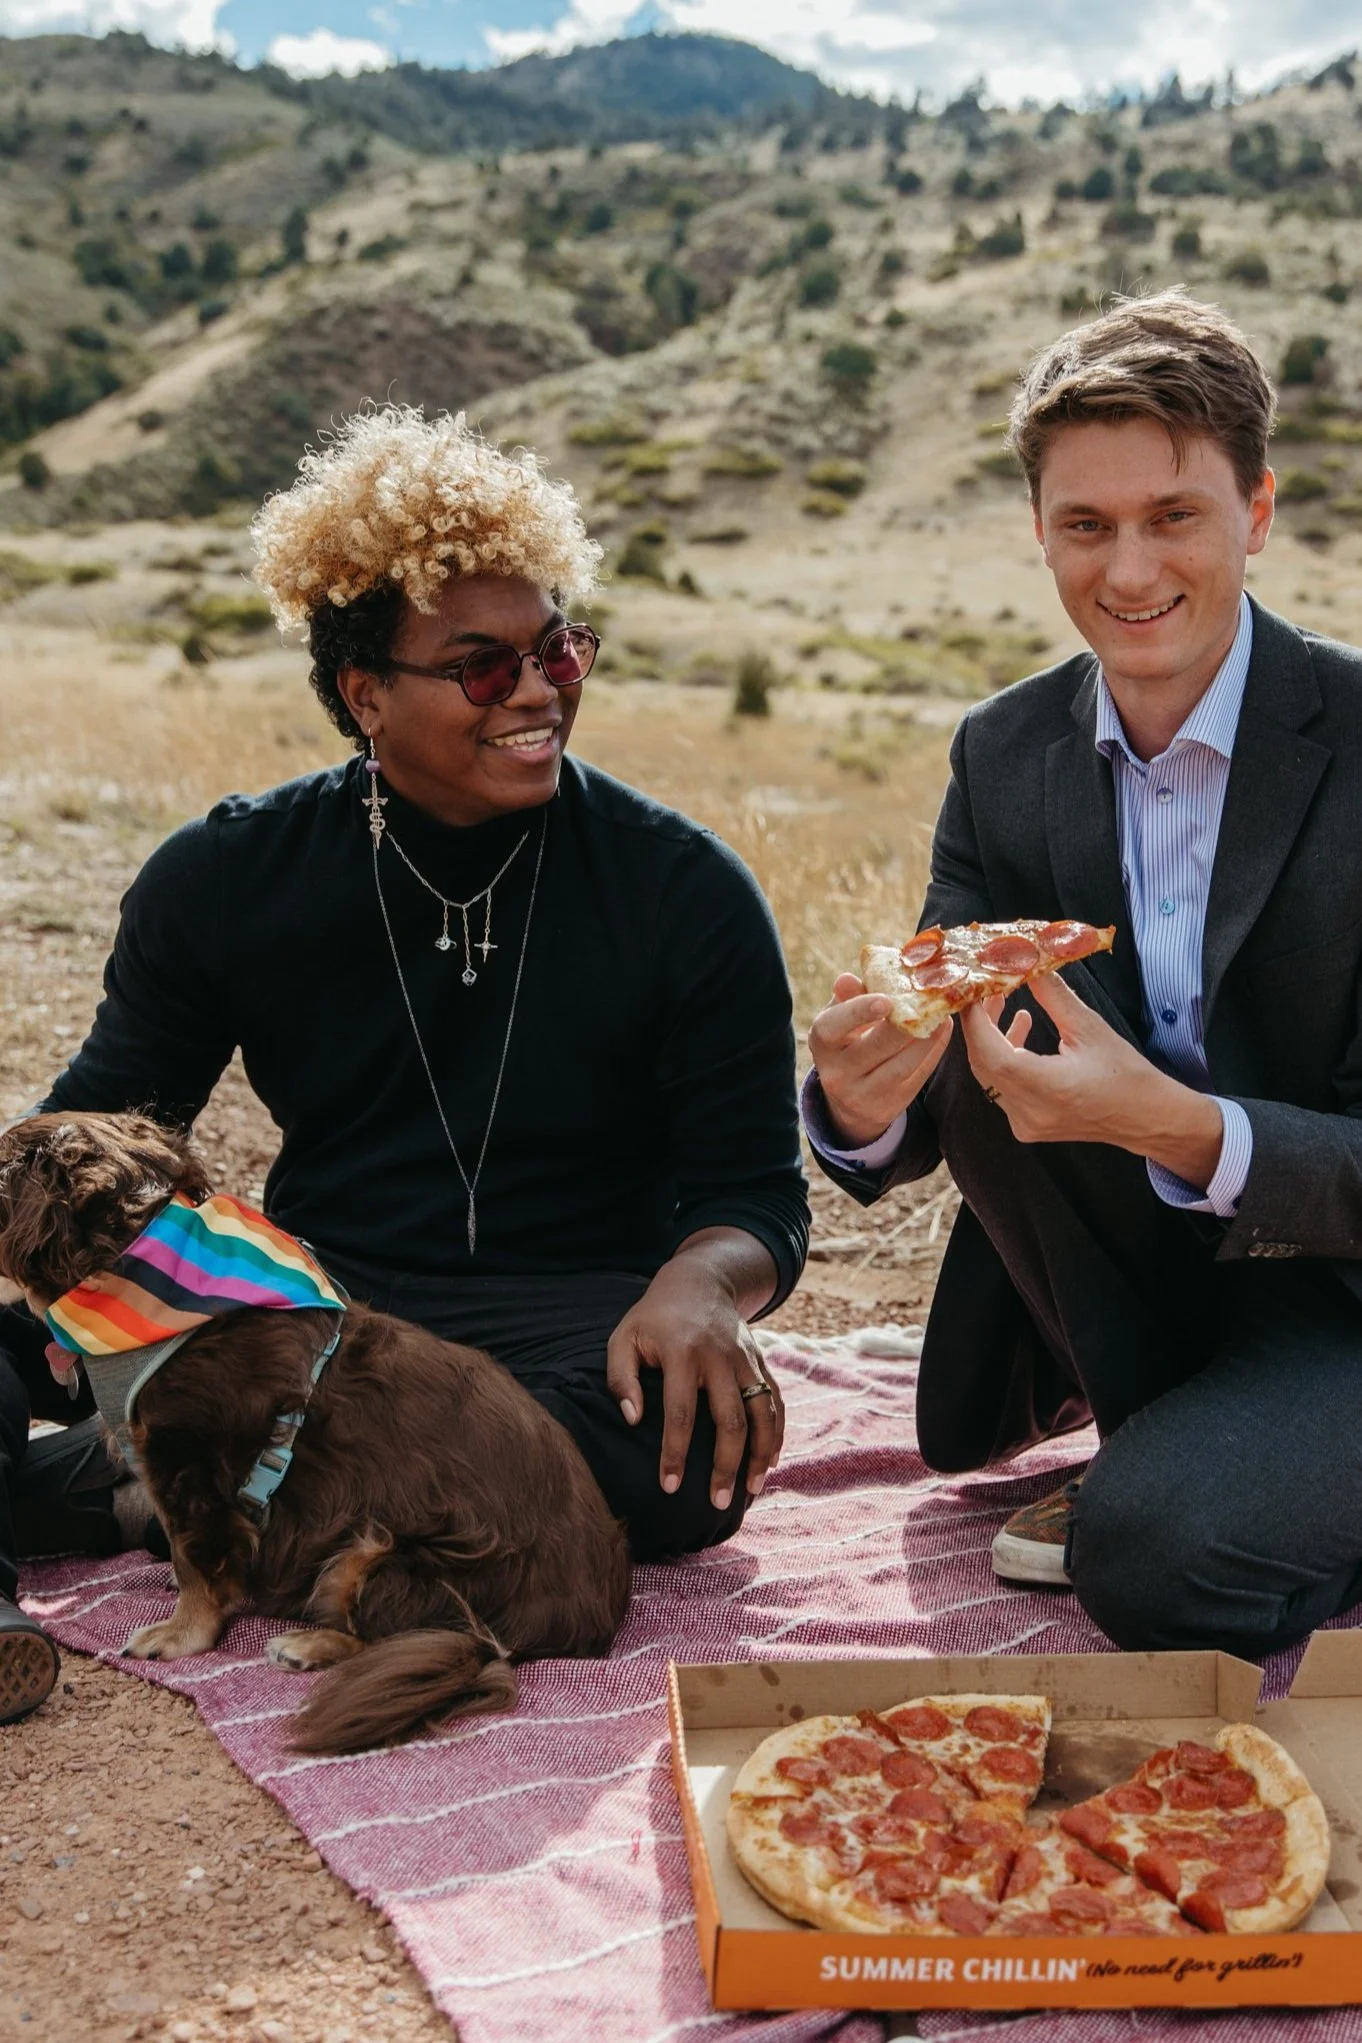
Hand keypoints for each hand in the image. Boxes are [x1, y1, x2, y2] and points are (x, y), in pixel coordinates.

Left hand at [606, 1254, 784, 1510]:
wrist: (699, 1281)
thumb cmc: (653, 1318)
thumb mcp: (624, 1338)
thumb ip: (620, 1379)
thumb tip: (634, 1420)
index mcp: (682, 1352)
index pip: (681, 1413)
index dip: (675, 1453)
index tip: (669, 1486)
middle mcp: (719, 1356)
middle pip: (730, 1420)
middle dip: (725, 1465)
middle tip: (717, 1502)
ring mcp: (746, 1358)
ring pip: (762, 1412)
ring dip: (759, 1454)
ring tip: (750, 1490)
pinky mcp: (761, 1361)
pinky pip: (775, 1400)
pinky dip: (777, 1433)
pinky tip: (769, 1462)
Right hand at [808, 973, 951, 1147]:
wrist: (850, 1098)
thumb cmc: (847, 1042)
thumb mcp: (840, 1019)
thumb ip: (848, 997)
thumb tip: (847, 978)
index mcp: (823, 1044)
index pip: (833, 1026)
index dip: (859, 1011)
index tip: (886, 999)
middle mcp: (838, 1073)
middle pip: (876, 1047)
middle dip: (904, 1024)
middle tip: (927, 1001)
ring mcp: (864, 1094)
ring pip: (902, 1064)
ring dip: (927, 1037)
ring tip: (942, 1013)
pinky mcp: (890, 1106)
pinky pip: (918, 1076)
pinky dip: (934, 1051)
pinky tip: (942, 1030)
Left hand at [960, 972, 1223, 1185]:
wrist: (1145, 1118)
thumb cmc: (1125, 1074)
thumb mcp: (1089, 1027)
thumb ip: (1052, 995)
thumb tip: (1027, 963)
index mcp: (1045, 1087)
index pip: (989, 1051)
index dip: (976, 1019)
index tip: (974, 988)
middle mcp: (1028, 1111)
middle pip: (982, 1063)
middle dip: (978, 1024)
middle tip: (985, 990)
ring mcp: (1025, 1123)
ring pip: (989, 1076)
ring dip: (990, 1039)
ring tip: (1001, 1002)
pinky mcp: (1027, 1126)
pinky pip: (1001, 1088)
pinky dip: (1003, 1059)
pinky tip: (1020, 1029)